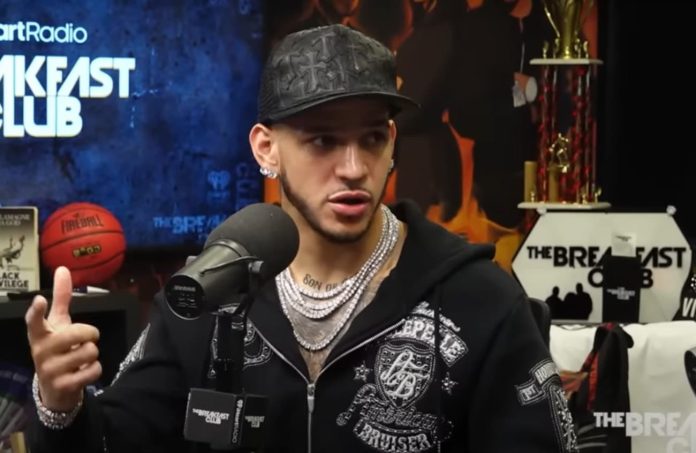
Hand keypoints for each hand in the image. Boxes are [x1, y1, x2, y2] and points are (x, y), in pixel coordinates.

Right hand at [25, 266, 101, 410]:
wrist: (55, 388)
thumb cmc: (58, 348)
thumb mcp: (58, 324)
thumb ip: (61, 298)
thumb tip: (62, 269)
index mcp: (39, 335)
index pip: (34, 322)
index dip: (37, 311)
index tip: (39, 300)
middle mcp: (40, 351)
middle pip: (75, 333)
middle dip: (90, 333)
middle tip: (88, 338)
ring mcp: (50, 370)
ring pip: (89, 350)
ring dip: (92, 353)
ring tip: (81, 358)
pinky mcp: (63, 386)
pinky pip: (93, 370)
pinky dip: (95, 369)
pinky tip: (84, 372)